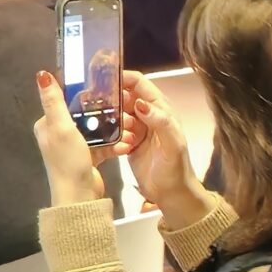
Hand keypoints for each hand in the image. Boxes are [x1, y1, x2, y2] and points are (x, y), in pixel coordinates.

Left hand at [32, 71, 121, 207]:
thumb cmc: (67, 161)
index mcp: (48, 124)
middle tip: (122, 107)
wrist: (79, 196)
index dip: (83, 92)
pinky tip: (126, 143)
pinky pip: (104, 144)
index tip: (103, 86)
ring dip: (113, 128)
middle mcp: (60, 133)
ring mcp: (75, 145)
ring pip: (97, 128)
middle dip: (104, 111)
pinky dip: (115, 144)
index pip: (65, 100)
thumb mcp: (61, 127)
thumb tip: (42, 74)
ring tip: (128, 127)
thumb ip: (54, 101)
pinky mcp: (89, 156)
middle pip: (84, 113)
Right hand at [118, 70, 216, 229]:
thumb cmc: (175, 169)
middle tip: (96, 103)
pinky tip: (112, 142)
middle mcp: (149, 116)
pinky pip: (115, 131)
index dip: (124, 77)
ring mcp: (138, 130)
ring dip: (111, 119)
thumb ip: (160, 121)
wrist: (172, 194)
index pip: (141, 84)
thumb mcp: (172, 143)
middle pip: (126, 97)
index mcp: (161, 110)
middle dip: (112, 98)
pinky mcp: (129, 143)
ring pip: (118, 114)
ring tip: (105, 126)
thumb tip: (140, 103)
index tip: (104, 78)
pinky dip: (112, 134)